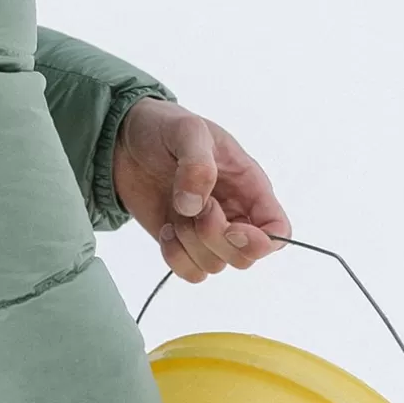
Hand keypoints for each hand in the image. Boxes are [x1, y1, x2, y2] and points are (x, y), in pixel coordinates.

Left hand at [113, 98, 290, 283]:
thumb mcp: (187, 130)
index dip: (260, 242)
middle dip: (214, 238)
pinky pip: (190, 273)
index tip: (232, 228)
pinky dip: (175, 258)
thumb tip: (194, 206)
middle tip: (195, 207)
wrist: (125, 144)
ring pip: (215, 266)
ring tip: (176, 211)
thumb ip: (197, 163)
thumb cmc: (166, 129)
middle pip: (244, 257)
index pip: (278, 232)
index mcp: (250, 187)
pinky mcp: (183, 246)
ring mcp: (209, 234)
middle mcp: (236, 215)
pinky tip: (166, 229)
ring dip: (190, 244)